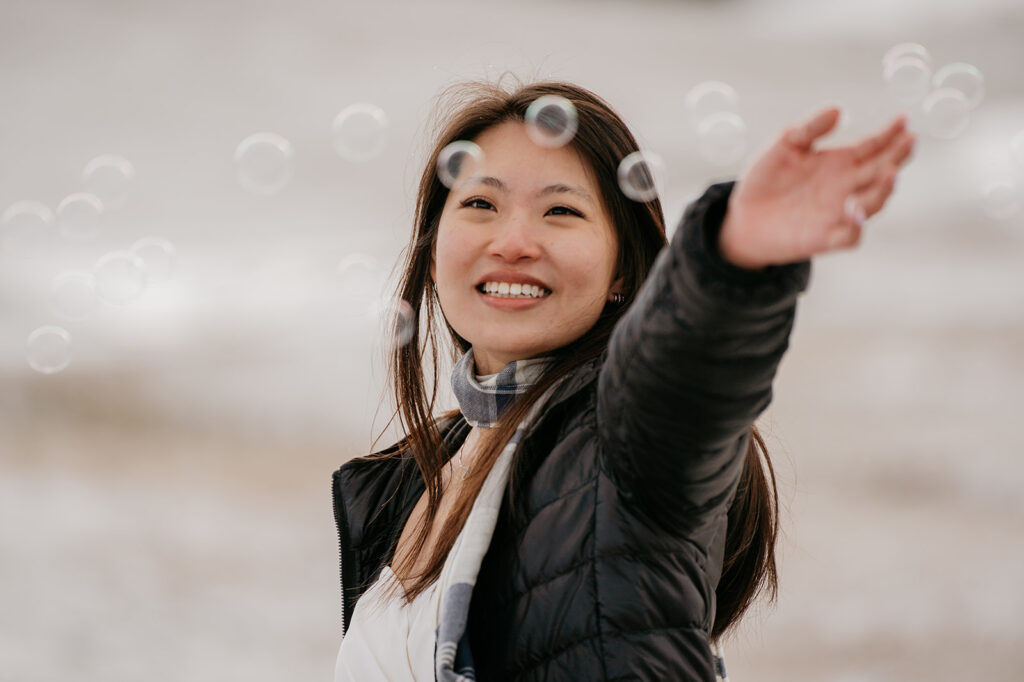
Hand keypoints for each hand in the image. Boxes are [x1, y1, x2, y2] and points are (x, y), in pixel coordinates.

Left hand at [718, 108, 915, 268]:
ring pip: (872, 203)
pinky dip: (855, 228)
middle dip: (898, 156)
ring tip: (889, 173)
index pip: (873, 146)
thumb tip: (837, 110)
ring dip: (883, 190)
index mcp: (841, 162)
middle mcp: (847, 187)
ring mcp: (839, 213)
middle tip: (910, 140)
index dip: (890, 133)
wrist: (743, 217)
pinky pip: (849, 236)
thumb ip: (810, 129)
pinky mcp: (825, 238)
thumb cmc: (767, 179)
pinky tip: (855, 214)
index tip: (903, 119)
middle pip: (881, 170)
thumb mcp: (785, 145)